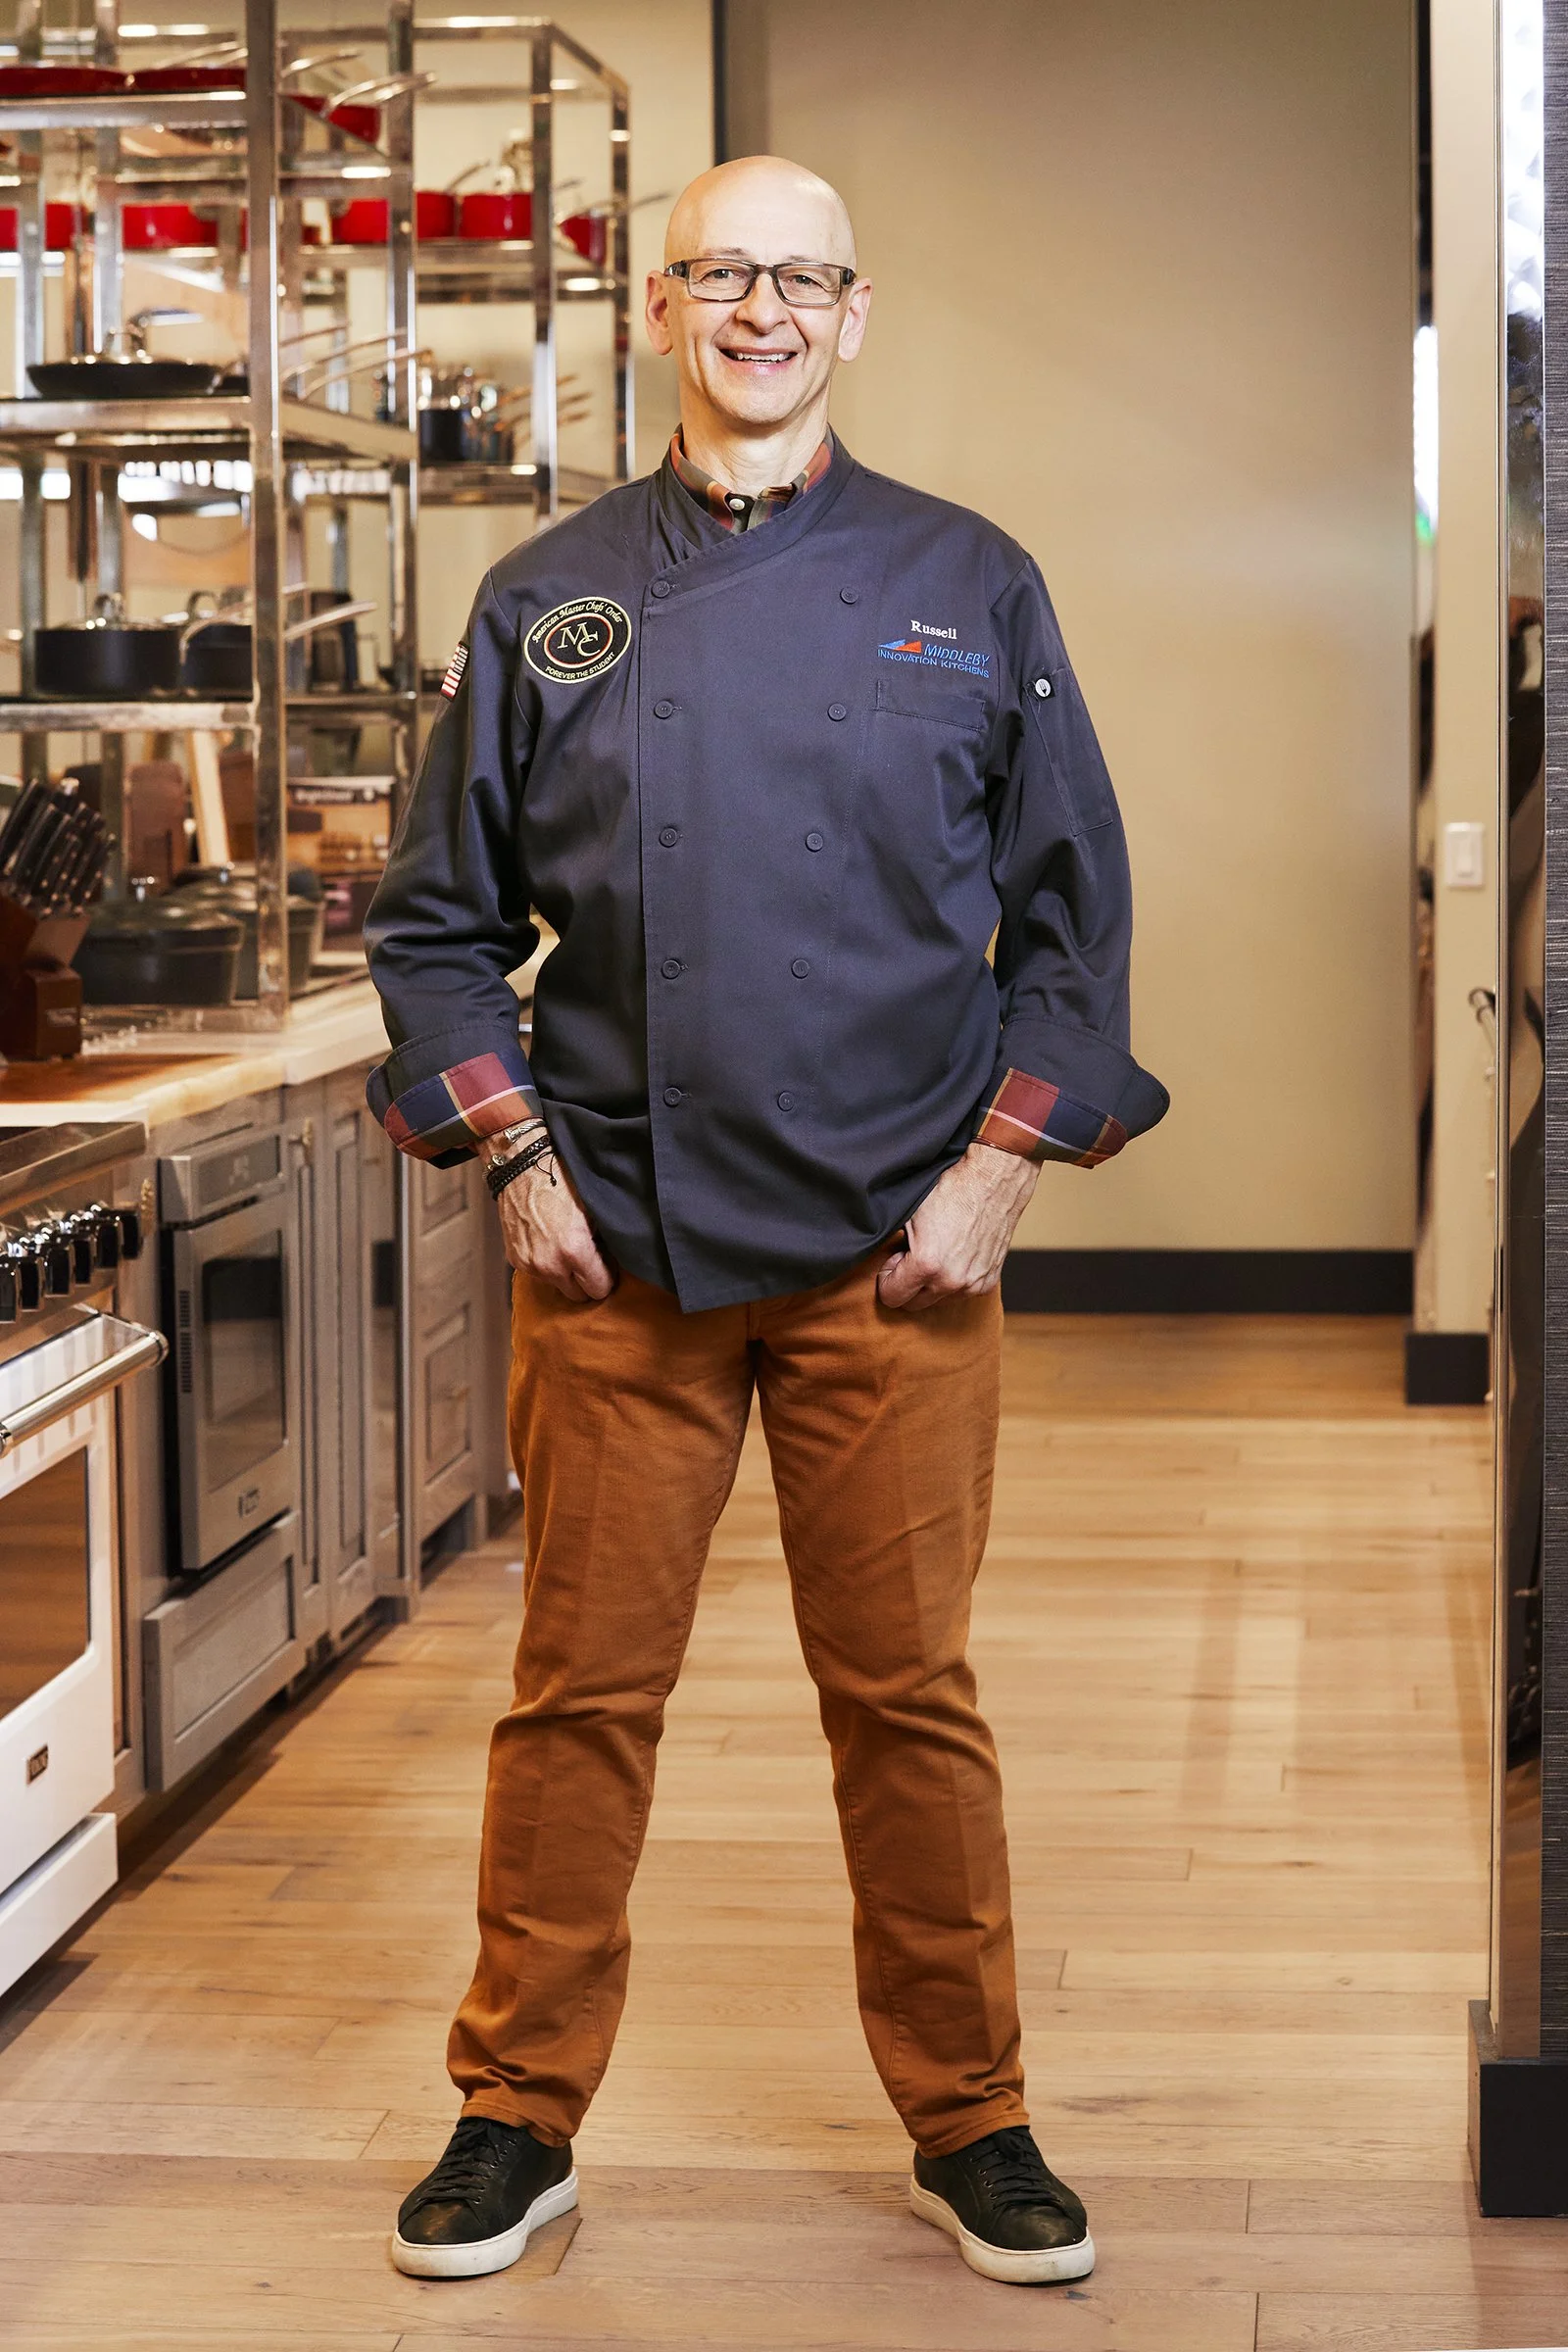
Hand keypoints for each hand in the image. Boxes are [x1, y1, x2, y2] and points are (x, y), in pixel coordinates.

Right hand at [484, 1130, 614, 1302]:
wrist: (522, 1167)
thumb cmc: (562, 1182)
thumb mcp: (595, 1210)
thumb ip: (606, 1242)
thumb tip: (616, 1259)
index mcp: (574, 1252)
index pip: (599, 1289)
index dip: (607, 1277)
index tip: (606, 1264)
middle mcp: (550, 1265)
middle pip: (578, 1296)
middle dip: (586, 1280)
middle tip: (589, 1257)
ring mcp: (530, 1264)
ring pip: (557, 1285)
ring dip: (565, 1273)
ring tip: (567, 1246)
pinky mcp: (515, 1260)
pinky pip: (538, 1274)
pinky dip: (546, 1264)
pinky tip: (549, 1242)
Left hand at [877, 1142, 1038, 1312]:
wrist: (993, 1180)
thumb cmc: (951, 1190)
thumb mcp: (909, 1215)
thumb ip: (894, 1247)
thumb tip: (886, 1263)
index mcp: (926, 1265)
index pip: (891, 1297)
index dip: (887, 1277)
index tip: (895, 1260)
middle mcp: (951, 1281)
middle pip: (913, 1304)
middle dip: (907, 1284)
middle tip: (912, 1256)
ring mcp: (972, 1284)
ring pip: (938, 1300)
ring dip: (931, 1284)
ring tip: (936, 1252)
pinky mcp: (988, 1282)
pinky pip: (960, 1293)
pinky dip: (953, 1279)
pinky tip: (955, 1254)